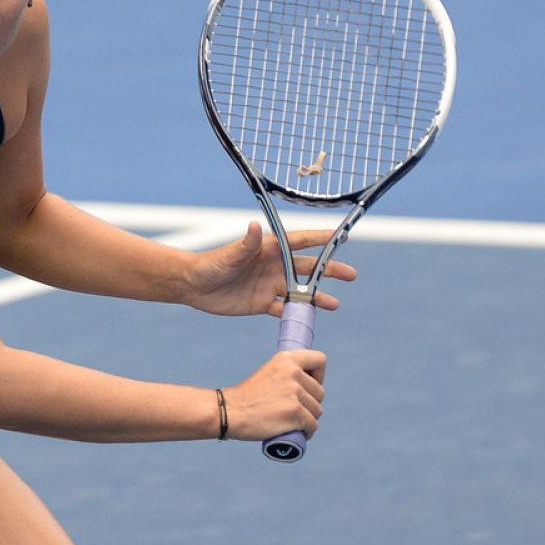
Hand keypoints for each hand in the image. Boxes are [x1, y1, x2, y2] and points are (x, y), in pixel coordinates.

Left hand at [184, 222, 356, 316]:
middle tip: (350, 275)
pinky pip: (285, 309)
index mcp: (268, 249)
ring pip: (300, 291)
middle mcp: (273, 266)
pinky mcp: (262, 303)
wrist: (194, 286)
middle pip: (308, 268)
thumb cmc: (210, 265)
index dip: (321, 239)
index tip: (342, 238)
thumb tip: (253, 225)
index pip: (300, 242)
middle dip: (329, 271)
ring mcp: (270, 285)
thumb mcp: (229, 255)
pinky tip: (309, 320)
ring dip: (318, 297)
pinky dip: (297, 314)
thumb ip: (245, 244)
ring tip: (335, 305)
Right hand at [223, 349, 325, 441]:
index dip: (318, 375)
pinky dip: (307, 432)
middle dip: (311, 403)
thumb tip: (309, 385)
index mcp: (286, 359)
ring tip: (291, 422)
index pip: (320, 359)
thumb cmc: (247, 397)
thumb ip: (288, 374)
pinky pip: (312, 425)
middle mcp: (293, 372)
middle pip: (320, 392)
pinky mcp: (295, 412)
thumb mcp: (269, 373)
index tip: (308, 386)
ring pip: (317, 411)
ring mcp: (294, 393)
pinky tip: (298, 432)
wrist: (229, 411)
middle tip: (293, 410)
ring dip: (308, 419)